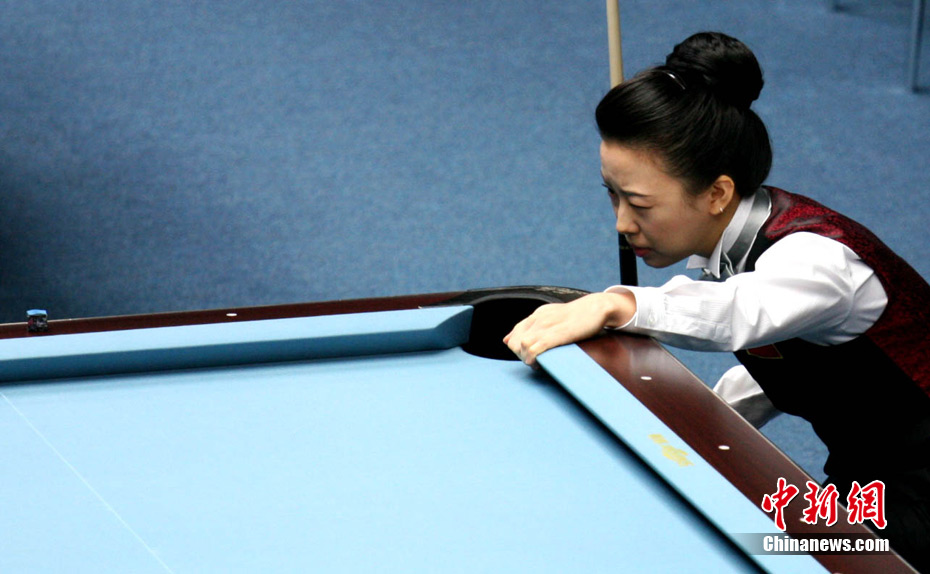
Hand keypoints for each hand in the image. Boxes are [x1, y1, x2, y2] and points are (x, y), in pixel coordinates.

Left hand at [503, 291, 635, 365]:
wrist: (596, 307)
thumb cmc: (577, 315)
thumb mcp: (552, 316)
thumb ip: (533, 325)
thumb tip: (508, 339)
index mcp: (537, 315)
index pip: (514, 334)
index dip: (517, 349)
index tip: (530, 355)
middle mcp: (538, 319)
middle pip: (515, 342)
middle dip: (520, 355)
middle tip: (533, 361)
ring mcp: (546, 326)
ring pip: (522, 346)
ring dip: (526, 358)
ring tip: (537, 364)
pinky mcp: (555, 334)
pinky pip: (534, 349)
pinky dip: (533, 359)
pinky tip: (540, 364)